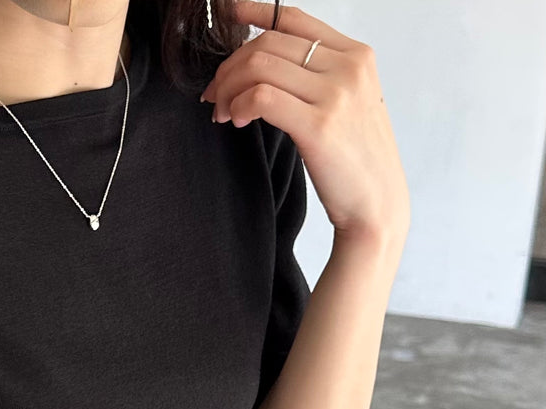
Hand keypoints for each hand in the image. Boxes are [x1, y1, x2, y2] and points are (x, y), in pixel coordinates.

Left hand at [200, 2, 410, 247]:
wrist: (376, 207)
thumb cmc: (355, 162)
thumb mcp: (348, 105)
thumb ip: (318, 77)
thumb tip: (264, 63)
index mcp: (356, 55)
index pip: (295, 18)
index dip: (256, 12)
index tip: (230, 15)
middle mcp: (349, 66)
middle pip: (269, 43)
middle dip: (230, 67)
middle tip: (214, 95)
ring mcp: (336, 93)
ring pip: (260, 66)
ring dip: (228, 89)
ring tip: (222, 113)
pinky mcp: (319, 124)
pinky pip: (261, 98)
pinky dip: (238, 106)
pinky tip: (234, 121)